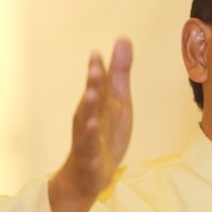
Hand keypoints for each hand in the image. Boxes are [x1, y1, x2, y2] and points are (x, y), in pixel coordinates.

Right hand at [48, 38, 132, 211]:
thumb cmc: (105, 131)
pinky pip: (89, 142)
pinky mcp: (90, 153)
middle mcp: (89, 114)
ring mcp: (88, 134)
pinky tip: (92, 125)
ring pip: (88, 118)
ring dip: (89, 105)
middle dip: (93, 81)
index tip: (98, 52)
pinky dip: (91, 134)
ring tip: (92, 93)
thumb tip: (123, 39)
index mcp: (99, 101)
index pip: (99, 82)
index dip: (99, 68)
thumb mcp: (118, 100)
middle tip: (96, 64)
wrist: (91, 173)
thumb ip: (120, 72)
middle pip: (92, 96)